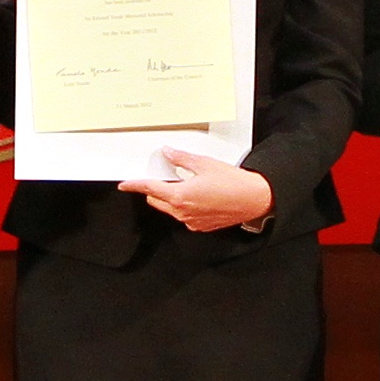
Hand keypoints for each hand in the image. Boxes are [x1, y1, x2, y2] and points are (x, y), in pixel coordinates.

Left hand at [126, 144, 274, 232]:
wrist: (254, 200)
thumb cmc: (233, 183)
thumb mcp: (205, 164)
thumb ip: (182, 159)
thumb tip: (169, 153)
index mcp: (180, 196)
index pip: (150, 189)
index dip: (135, 185)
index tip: (125, 184)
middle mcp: (182, 212)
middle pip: (156, 201)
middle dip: (155, 189)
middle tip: (164, 176)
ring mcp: (191, 222)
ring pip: (170, 209)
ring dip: (170, 197)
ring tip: (185, 184)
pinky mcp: (200, 226)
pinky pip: (183, 216)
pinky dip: (183, 206)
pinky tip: (197, 196)